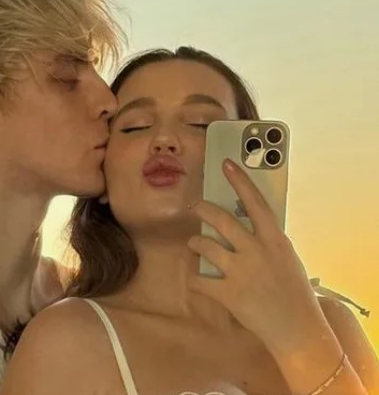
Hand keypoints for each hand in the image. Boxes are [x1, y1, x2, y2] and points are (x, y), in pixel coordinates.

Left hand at [186, 158, 326, 350]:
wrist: (297, 328)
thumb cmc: (294, 292)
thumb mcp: (287, 258)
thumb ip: (268, 241)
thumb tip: (250, 226)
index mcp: (274, 240)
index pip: (255, 202)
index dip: (240, 181)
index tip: (227, 164)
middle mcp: (256, 251)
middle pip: (222, 220)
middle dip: (203, 209)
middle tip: (194, 206)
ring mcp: (240, 271)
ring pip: (205, 246)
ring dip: (195, 243)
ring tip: (194, 244)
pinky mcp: (228, 292)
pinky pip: (200, 280)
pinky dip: (195, 279)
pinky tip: (196, 280)